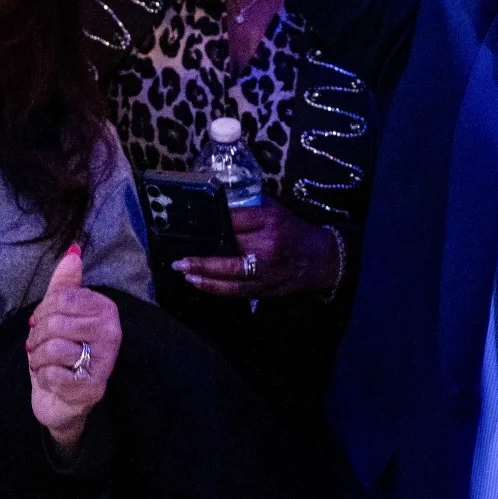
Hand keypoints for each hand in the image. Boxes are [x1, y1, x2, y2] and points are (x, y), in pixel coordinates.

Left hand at [26, 246, 120, 456]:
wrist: (61, 401)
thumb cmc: (61, 355)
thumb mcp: (59, 315)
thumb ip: (65, 283)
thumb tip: (73, 251)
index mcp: (106, 310)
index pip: (62, 298)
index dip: (43, 312)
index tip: (42, 323)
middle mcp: (112, 333)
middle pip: (56, 322)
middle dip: (37, 338)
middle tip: (40, 348)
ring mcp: (105, 363)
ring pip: (53, 347)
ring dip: (39, 359)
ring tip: (46, 364)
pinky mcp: (92, 389)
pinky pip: (52, 373)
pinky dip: (44, 378)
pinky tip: (53, 381)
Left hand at [174, 197, 339, 297]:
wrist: (319, 258)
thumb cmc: (292, 229)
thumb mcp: (274, 210)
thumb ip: (248, 209)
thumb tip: (215, 208)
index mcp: (270, 221)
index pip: (234, 220)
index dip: (212, 222)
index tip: (192, 223)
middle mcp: (268, 245)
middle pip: (229, 249)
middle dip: (202, 256)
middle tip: (179, 259)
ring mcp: (267, 270)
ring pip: (230, 275)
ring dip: (204, 275)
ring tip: (184, 271)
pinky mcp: (266, 287)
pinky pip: (236, 290)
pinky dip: (215, 288)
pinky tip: (199, 283)